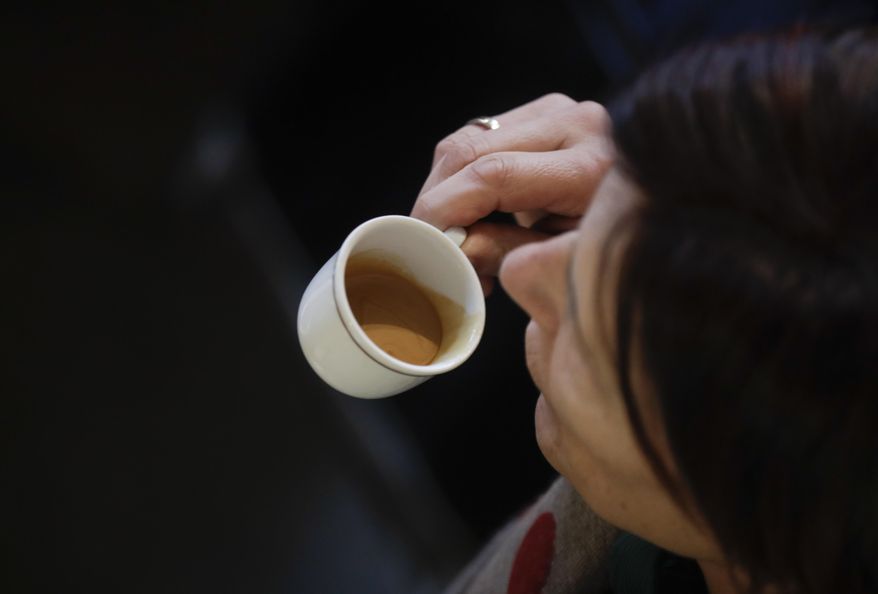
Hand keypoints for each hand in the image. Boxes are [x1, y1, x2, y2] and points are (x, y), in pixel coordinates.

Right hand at [410, 93, 611, 294]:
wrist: (655, 218)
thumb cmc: (614, 248)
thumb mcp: (565, 258)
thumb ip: (507, 251)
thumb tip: (453, 250)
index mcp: (591, 165)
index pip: (494, 175)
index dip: (445, 209)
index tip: (421, 243)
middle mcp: (575, 123)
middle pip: (470, 150)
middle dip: (434, 200)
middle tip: (423, 245)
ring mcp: (558, 111)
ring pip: (466, 140)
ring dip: (443, 189)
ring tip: (451, 238)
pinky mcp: (544, 113)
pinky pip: (480, 139)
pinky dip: (461, 178)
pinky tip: (468, 215)